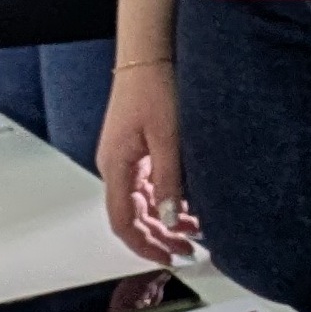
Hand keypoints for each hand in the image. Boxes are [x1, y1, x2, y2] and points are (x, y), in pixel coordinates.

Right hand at [98, 57, 195, 263]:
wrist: (149, 54)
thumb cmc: (153, 87)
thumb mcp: (168, 138)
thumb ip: (169, 181)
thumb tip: (169, 219)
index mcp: (116, 166)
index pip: (124, 222)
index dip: (145, 245)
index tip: (168, 257)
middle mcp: (116, 166)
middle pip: (133, 216)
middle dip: (159, 236)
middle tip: (188, 249)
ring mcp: (125, 158)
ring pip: (142, 201)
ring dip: (165, 218)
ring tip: (194, 229)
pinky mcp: (137, 148)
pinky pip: (148, 184)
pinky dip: (166, 198)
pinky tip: (186, 204)